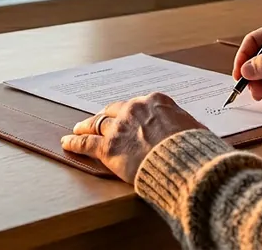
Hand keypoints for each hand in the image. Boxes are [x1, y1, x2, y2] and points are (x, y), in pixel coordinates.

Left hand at [61, 93, 205, 182]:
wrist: (183, 161)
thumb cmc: (194, 148)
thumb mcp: (195, 128)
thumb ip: (184, 125)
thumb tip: (189, 130)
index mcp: (156, 101)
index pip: (138, 105)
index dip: (130, 112)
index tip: (127, 115)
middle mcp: (134, 109)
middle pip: (114, 111)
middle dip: (105, 116)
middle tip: (98, 120)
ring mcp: (119, 127)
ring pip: (96, 123)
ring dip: (86, 125)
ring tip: (77, 129)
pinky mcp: (108, 148)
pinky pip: (86, 143)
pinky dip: (74, 142)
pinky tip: (66, 143)